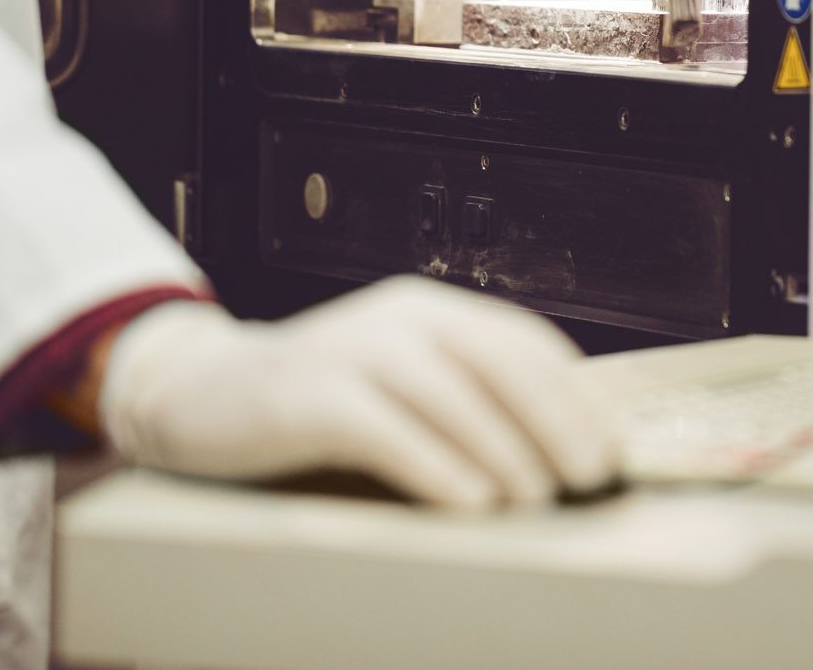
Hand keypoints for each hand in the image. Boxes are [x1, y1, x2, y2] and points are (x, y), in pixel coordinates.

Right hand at [98, 277, 620, 510]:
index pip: (523, 340)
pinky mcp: (309, 393)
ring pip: (448, 393)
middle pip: (498, 360)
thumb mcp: (397, 381)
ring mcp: (352, 349)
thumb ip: (462, 396)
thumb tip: (556, 448)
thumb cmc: (318, 401)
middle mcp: (398, 318)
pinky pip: (385, 428)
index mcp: (430, 311)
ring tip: (537, 497)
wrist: (201, 394)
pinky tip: (467, 502)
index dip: (575, 392)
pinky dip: (434, 465)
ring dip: (503, 448)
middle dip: (555, 418)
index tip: (611, 443)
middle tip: (589, 474)